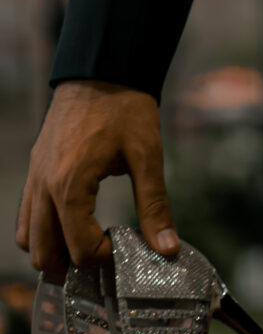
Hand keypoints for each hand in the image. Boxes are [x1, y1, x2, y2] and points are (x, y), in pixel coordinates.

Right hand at [15, 81, 177, 280]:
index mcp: (71, 186)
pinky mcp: (34, 170)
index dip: (104, 257)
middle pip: (42, 254)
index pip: (79, 249)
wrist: (101, 69)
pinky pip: (25, 215)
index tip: (124, 245)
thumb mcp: (147, 155)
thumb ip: (155, 205)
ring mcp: (34, 178)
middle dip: (71, 265)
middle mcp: (44, 187)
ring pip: (26, 238)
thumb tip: (167, 248)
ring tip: (83, 245)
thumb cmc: (126, 109)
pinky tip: (68, 224)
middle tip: (101, 256)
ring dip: (50, 252)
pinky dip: (40, 230)